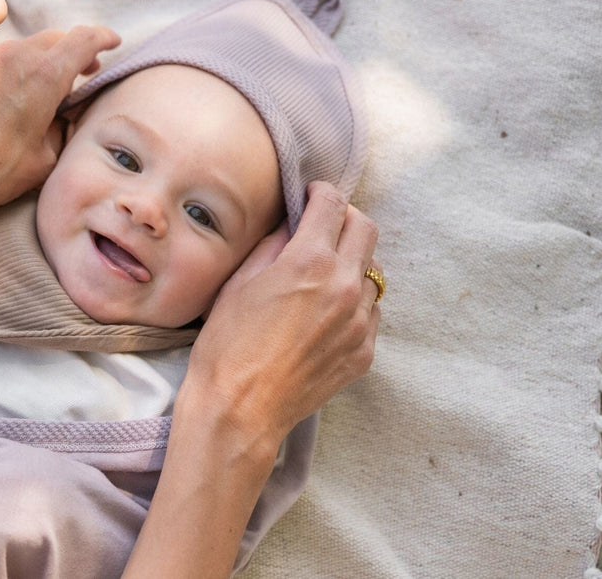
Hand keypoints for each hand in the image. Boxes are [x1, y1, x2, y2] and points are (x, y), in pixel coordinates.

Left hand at [0, 25, 120, 219]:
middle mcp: (18, 56)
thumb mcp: (43, 159)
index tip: (114, 44)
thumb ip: (64, 131)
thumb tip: (67, 120)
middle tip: (89, 71)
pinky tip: (26, 93)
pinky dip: (26, 67)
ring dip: (50, 59)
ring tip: (58, 85)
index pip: (84, 39)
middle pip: (58, 39)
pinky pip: (9, 57)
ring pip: (32, 46)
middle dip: (77, 51)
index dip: (104, 39)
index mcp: (44, 74)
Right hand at [184, 182, 380, 443]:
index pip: (333, 204)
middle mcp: (345, 287)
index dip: (320, 193)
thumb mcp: (239, 282)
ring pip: (374, 273)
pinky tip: (325, 315)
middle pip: (366, 230)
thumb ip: (274, 245)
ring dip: (353, 264)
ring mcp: (359, 323)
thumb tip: (293, 225)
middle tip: (322, 228)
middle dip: (344, 220)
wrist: (239, 409)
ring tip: (323, 277)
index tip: (311, 196)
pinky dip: (354, 304)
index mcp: (310, 263)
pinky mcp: (363, 352)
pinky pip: (371, 313)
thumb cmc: (227, 345)